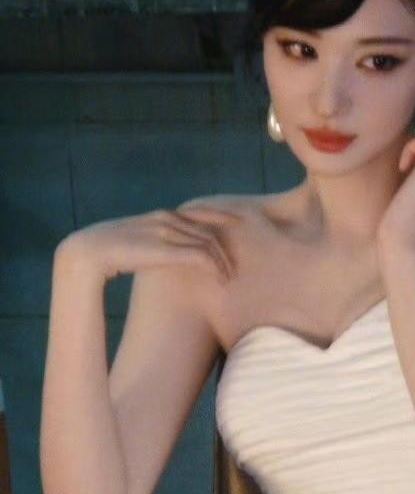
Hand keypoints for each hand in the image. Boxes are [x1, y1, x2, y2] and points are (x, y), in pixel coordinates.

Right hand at [55, 205, 235, 284]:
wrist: (91, 251)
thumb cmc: (112, 252)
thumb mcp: (140, 244)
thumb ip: (157, 245)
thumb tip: (166, 257)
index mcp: (164, 215)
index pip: (203, 213)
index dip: (224, 220)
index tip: (241, 230)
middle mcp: (169, 219)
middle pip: (211, 227)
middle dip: (231, 243)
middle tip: (243, 259)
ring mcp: (168, 232)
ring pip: (209, 242)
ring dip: (224, 261)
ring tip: (231, 277)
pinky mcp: (166, 248)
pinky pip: (201, 255)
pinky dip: (214, 267)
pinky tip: (220, 280)